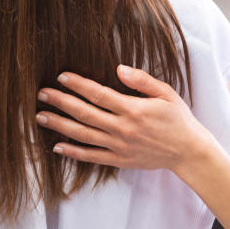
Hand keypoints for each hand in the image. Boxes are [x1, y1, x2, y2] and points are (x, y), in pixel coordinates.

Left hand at [37, 66, 215, 174]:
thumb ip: (141, 80)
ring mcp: (119, 146)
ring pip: (82, 135)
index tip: (61, 77)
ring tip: (41, 116)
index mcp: (132, 109)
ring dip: (59, 125)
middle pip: (84, 113)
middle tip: (41, 94)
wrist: (188, 151)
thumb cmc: (178, 119)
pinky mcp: (119, 160)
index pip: (99, 94)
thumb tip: (118, 68)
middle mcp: (122, 128)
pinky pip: (91, 156)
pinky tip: (57, 146)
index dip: (78, 84)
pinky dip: (73, 152)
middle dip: (60, 102)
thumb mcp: (166, 93)